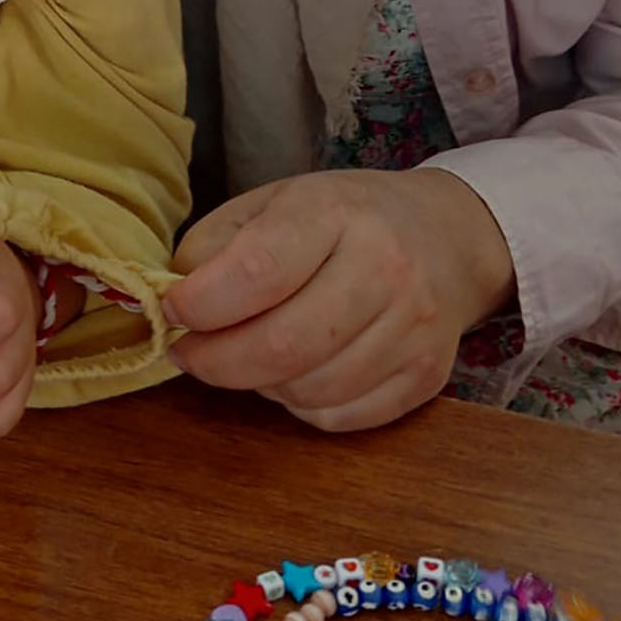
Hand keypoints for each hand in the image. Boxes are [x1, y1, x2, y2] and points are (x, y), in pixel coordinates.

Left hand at [170, 167, 516, 432]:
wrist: (447, 237)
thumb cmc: (344, 218)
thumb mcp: (272, 202)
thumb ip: (214, 245)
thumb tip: (173, 302)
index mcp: (335, 213)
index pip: (258, 273)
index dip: (202, 305)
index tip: (175, 312)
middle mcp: (385, 269)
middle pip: (283, 346)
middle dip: (217, 362)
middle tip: (190, 353)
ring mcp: (412, 329)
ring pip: (309, 391)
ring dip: (259, 384)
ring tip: (250, 354)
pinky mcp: (426, 377)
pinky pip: (340, 418)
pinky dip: (300, 406)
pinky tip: (295, 373)